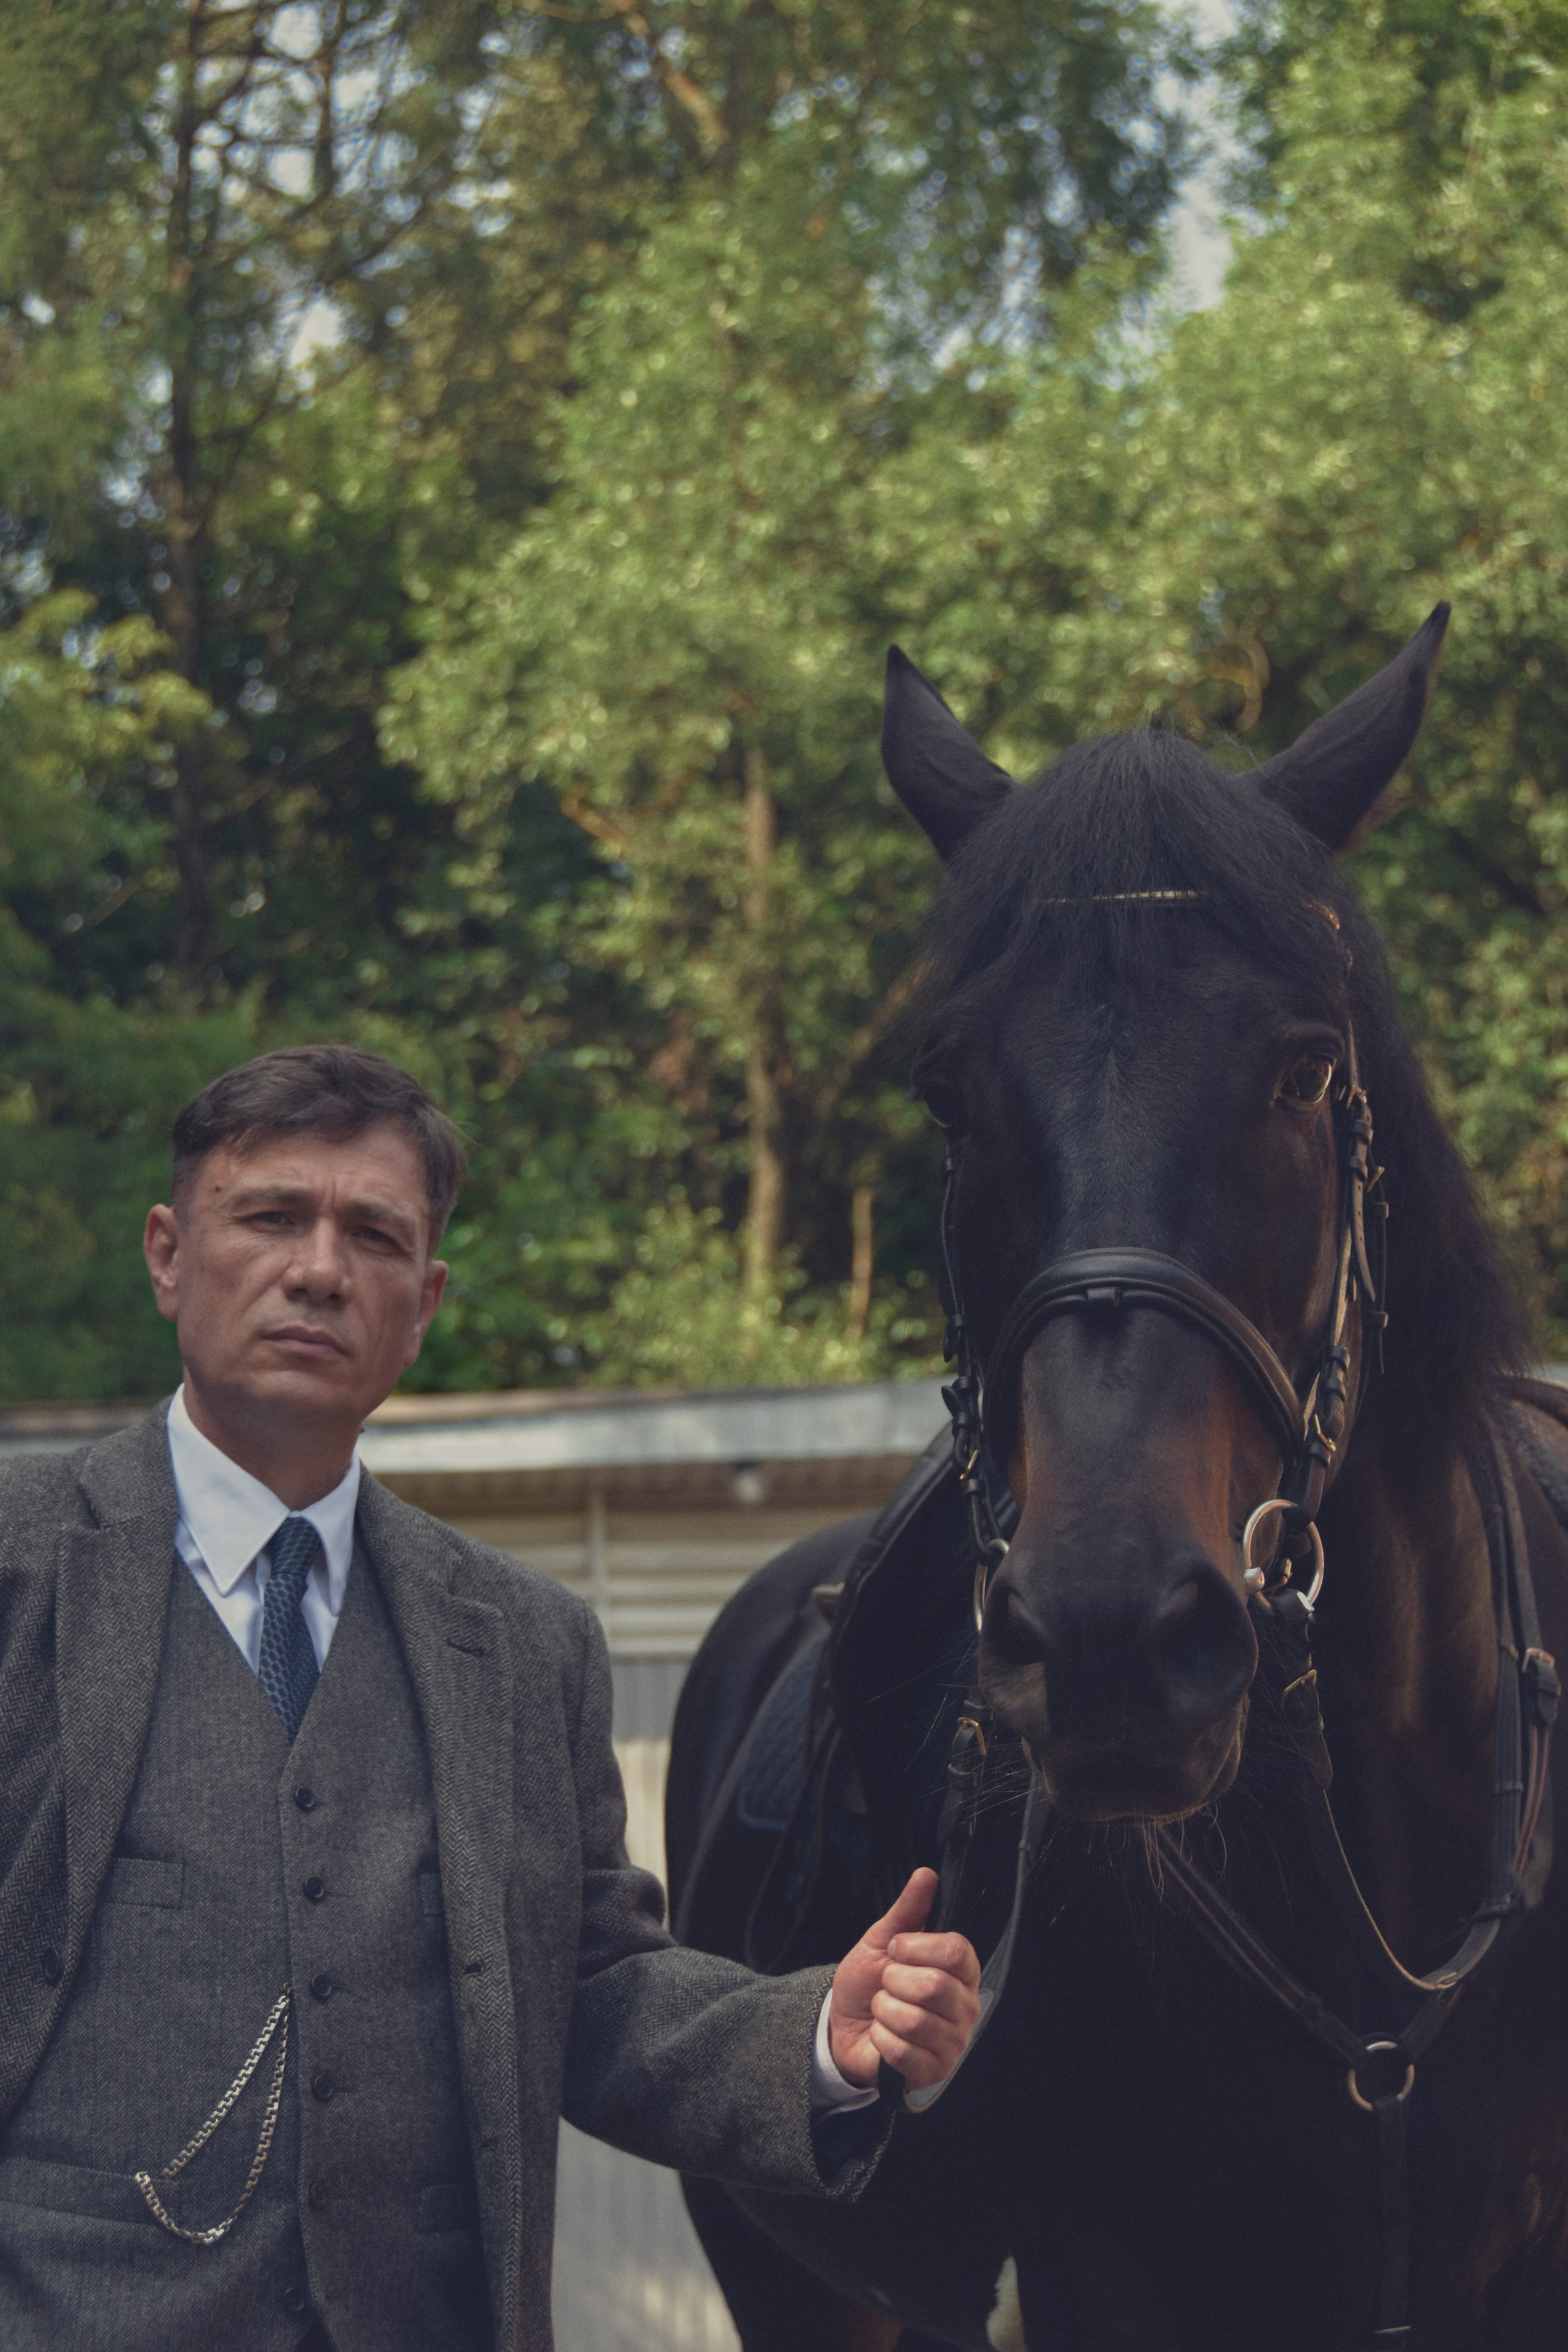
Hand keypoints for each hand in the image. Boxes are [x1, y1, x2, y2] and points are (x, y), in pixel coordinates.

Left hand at [828, 1866, 980, 2091]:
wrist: (845, 2027)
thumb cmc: (869, 1983)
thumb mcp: (882, 1940)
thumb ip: (907, 1910)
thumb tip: (926, 1875)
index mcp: (960, 1972)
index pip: (957, 1951)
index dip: (917, 1947)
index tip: (896, 1949)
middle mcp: (965, 2008)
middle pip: (935, 1986)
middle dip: (894, 1981)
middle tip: (887, 1984)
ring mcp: (951, 2043)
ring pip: (916, 2020)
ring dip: (884, 2010)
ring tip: (883, 2009)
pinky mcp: (932, 2072)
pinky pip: (903, 2051)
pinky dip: (881, 2038)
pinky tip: (881, 2035)